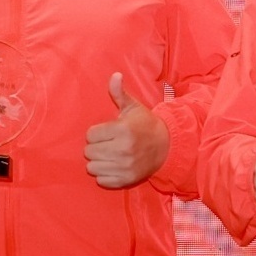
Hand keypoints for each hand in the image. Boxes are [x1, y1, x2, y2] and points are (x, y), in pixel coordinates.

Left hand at [86, 73, 168, 188]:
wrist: (166, 147)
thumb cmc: (145, 125)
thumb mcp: (133, 107)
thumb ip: (119, 93)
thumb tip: (114, 75)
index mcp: (123, 130)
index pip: (90, 135)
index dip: (97, 133)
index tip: (108, 132)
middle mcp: (123, 149)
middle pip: (89, 151)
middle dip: (96, 147)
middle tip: (109, 144)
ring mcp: (125, 166)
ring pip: (92, 167)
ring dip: (98, 161)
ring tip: (110, 155)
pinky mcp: (126, 180)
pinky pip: (101, 180)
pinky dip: (105, 174)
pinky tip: (114, 166)